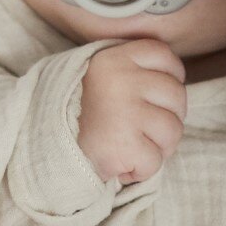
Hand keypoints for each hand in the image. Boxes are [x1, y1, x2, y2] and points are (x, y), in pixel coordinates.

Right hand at [77, 39, 186, 183]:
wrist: (48, 150)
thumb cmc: (84, 117)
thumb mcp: (101, 77)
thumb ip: (133, 69)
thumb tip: (176, 77)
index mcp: (114, 59)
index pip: (164, 56)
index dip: (170, 77)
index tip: (152, 96)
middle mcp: (121, 80)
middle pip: (177, 95)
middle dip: (167, 118)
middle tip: (140, 129)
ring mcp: (125, 111)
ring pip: (173, 129)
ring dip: (158, 146)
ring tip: (131, 147)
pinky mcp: (125, 144)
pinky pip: (156, 160)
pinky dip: (142, 169)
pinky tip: (122, 163)